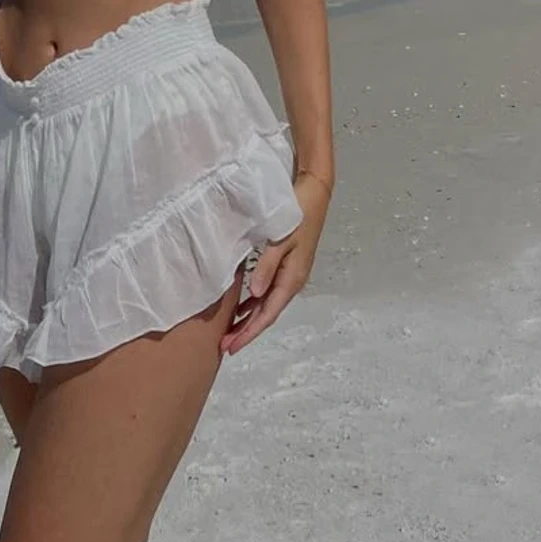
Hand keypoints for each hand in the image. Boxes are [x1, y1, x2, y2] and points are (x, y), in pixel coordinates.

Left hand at [220, 171, 330, 357]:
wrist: (315, 194)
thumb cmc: (298, 213)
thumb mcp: (281, 239)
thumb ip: (268, 266)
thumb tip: (256, 294)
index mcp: (292, 278)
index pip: (268, 313)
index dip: (250, 332)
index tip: (232, 347)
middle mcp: (293, 281)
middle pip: (267, 313)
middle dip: (247, 331)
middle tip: (225, 346)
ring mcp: (291, 274)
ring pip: (267, 304)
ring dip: (249, 319)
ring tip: (230, 331)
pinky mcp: (288, 265)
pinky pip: (269, 291)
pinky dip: (255, 302)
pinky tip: (242, 306)